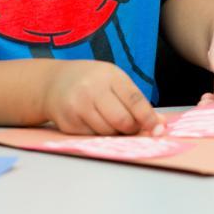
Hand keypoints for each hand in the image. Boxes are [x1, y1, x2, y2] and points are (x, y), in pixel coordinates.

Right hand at [41, 60, 163, 135]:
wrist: (54, 82)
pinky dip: (99, 135)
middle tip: (132, 127)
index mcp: (110, 76)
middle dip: (132, 129)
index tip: (158, 129)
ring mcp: (78, 107)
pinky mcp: (68, 123)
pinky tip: (93, 122)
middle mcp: (92, 90)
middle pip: (122, 121)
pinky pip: (93, 137)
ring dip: (115, 133)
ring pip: (108, 132)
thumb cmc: (92, 81)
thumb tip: (159, 123)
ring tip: (110, 120)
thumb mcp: (115, 81)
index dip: (148, 118)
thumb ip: (136, 101)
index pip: (134, 101)